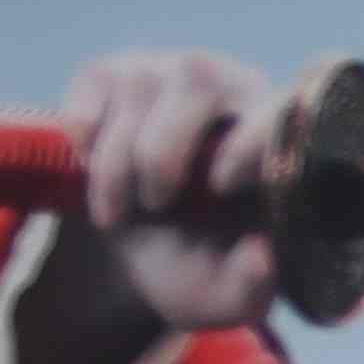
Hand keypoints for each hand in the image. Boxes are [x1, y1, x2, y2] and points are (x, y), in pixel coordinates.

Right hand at [60, 48, 294, 333]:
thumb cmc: (201, 264)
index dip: (249, 139)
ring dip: (115, 170)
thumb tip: (262, 255)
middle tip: (154, 208)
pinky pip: (87, 103)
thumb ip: (251, 284)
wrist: (141, 247)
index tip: (221, 187)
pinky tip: (100, 172)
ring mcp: (168, 69)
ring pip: (135, 97)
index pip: (278, 108)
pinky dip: (83, 150)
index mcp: (279, 135)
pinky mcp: (110, 72)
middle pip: (198, 82)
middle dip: (161, 160)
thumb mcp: (227, 295)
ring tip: (123, 210)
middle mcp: (233, 84)